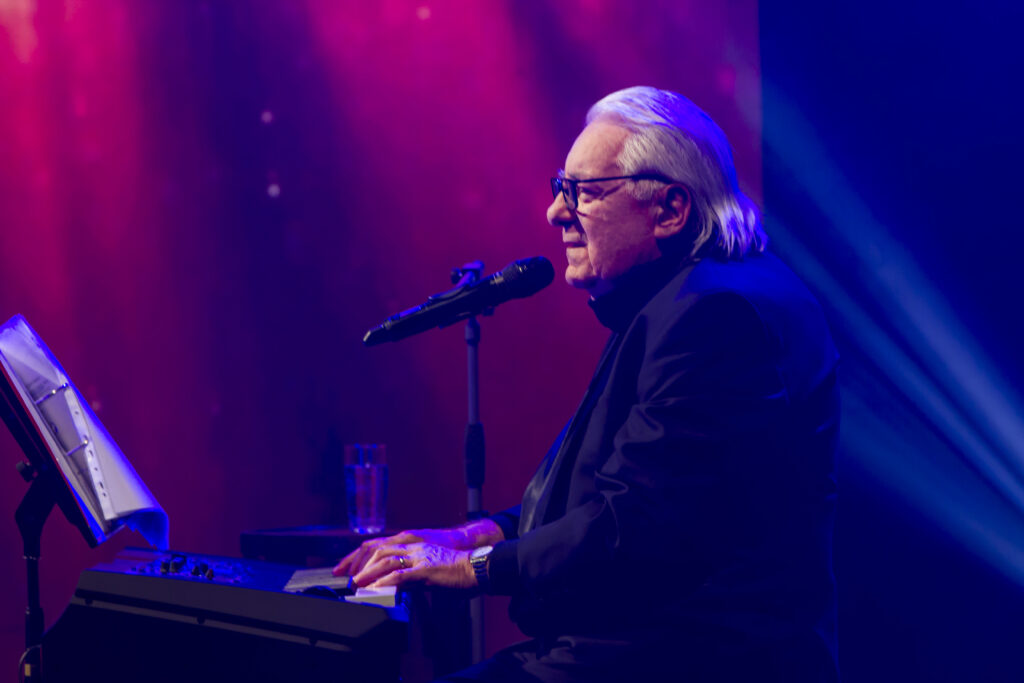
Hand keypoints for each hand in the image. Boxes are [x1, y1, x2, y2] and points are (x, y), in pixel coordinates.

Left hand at [332, 520, 502, 576]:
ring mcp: (420, 557)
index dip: (359, 555)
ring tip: (356, 582)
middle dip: (357, 561)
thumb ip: (410, 575)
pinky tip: (376, 587)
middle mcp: (414, 547)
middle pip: (378, 548)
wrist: (477, 568)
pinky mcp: (427, 569)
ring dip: (368, 571)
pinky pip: (402, 574)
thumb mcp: (427, 570)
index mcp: (413, 545)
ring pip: (386, 559)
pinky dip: (386, 580)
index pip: (379, 545)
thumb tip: (392, 585)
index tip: (345, 566)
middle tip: (344, 574)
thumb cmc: (455, 571)